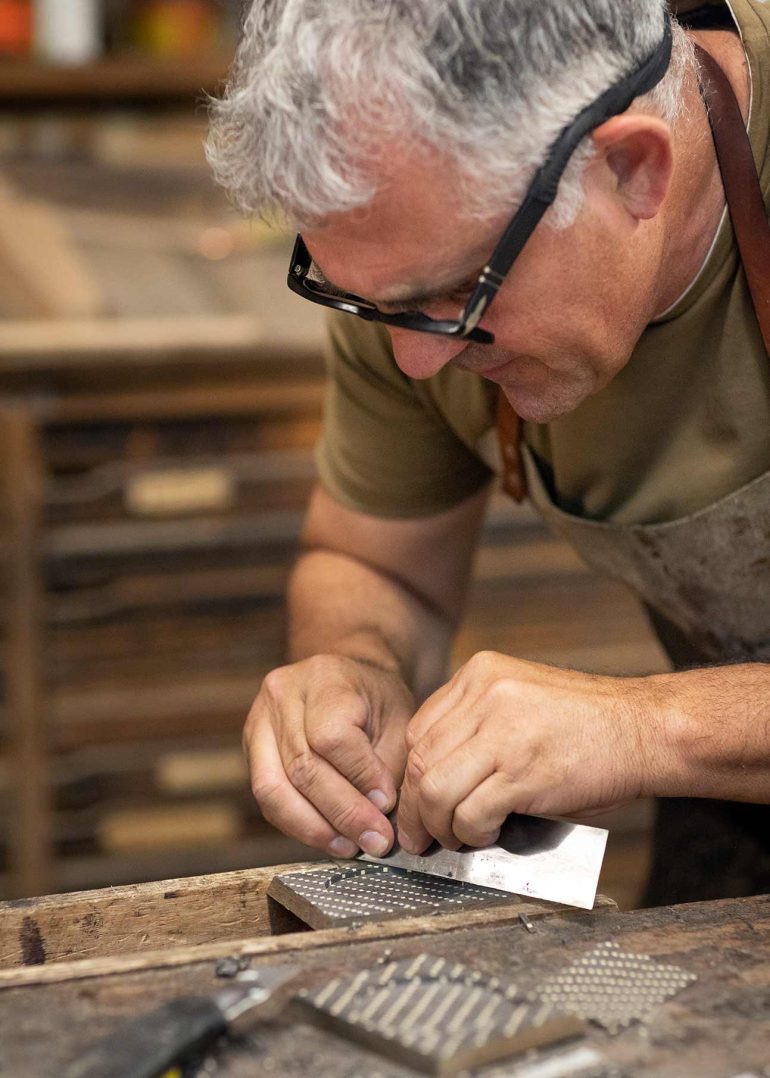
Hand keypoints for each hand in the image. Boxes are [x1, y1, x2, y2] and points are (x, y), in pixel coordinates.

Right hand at [244, 654, 412, 858]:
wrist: (345, 679)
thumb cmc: (376, 700)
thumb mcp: (398, 721)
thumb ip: (388, 769)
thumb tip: (378, 819)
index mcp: (324, 678)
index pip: (332, 738)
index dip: (360, 777)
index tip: (387, 803)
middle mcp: (282, 694)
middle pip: (302, 768)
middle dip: (342, 814)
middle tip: (375, 840)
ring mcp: (259, 720)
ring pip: (274, 788)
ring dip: (314, 828)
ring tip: (350, 846)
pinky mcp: (250, 747)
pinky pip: (267, 796)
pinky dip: (298, 824)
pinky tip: (329, 836)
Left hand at [397, 652, 653, 853]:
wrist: (646, 729)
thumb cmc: (589, 725)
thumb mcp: (521, 699)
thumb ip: (477, 723)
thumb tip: (435, 777)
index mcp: (480, 673)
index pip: (418, 730)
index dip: (412, 774)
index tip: (418, 801)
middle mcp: (486, 695)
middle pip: (419, 760)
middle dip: (417, 808)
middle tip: (424, 834)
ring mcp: (503, 731)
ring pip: (435, 789)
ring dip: (440, 825)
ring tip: (457, 837)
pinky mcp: (523, 772)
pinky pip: (471, 813)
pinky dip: (472, 833)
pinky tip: (489, 834)